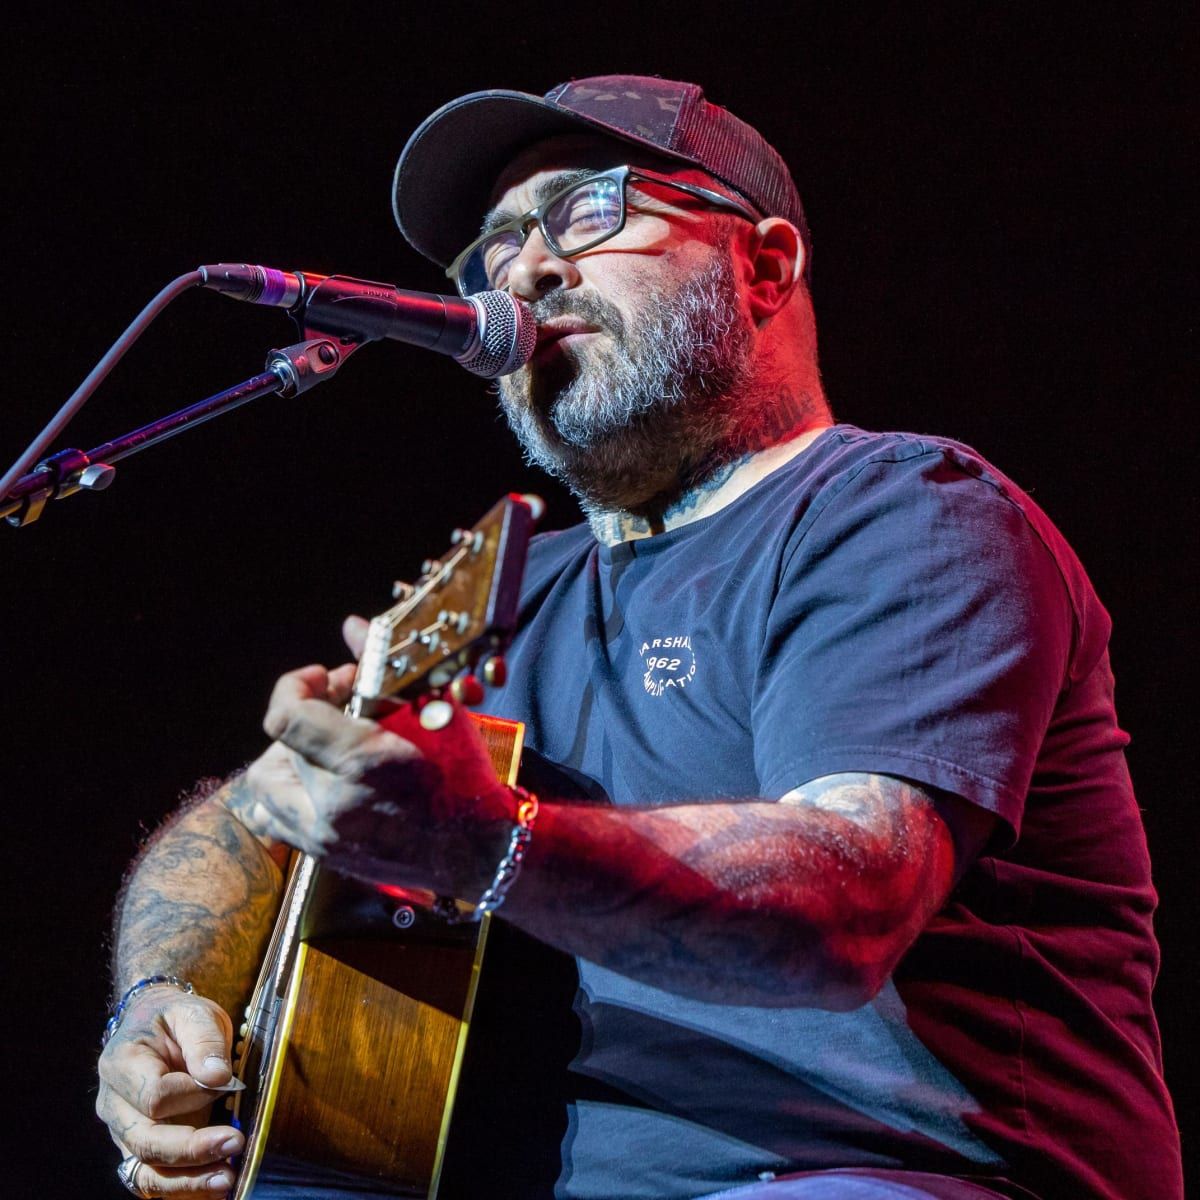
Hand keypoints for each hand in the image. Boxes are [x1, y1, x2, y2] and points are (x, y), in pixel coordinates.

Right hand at [96, 986, 241, 1196]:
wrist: (153, 1028)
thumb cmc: (175, 1020)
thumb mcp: (193, 1013)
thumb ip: (203, 1040)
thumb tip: (217, 1077)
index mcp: (121, 1064)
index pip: (154, 1095)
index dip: (192, 1094)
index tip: (225, 1082)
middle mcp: (114, 1105)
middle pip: (145, 1141)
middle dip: (191, 1149)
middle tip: (236, 1143)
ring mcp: (123, 1133)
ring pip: (146, 1171)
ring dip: (188, 1181)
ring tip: (227, 1181)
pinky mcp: (139, 1150)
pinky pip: (154, 1180)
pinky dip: (184, 1188)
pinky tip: (214, 1187)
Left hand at [233, 658, 514, 895]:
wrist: (478, 850)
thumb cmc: (463, 778)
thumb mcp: (434, 714)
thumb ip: (383, 669)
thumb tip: (352, 626)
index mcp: (363, 764)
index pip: (286, 719)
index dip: (293, 686)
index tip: (320, 677)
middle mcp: (334, 806)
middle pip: (279, 746)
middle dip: (304, 717)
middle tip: (338, 707)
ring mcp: (325, 837)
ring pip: (266, 786)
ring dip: (287, 757)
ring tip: (325, 745)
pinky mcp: (326, 856)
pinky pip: (279, 820)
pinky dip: (291, 793)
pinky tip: (324, 779)